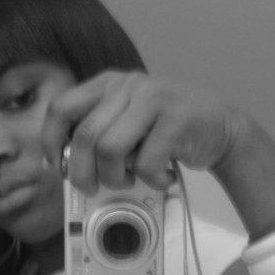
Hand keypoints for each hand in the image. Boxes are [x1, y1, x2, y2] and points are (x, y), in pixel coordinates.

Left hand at [41, 70, 234, 192]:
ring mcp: (152, 99)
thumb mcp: (128, 124)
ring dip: (115, 178)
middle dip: (82, 174)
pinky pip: (145, 163)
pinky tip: (163, 178)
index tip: (59, 167)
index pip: (62, 107)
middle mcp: (127, 85)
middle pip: (84, 136)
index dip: (52, 141)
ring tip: (131, 181)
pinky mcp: (175, 119)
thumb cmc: (167, 134)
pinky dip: (152, 181)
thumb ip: (99, 134)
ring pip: (109, 150)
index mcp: (109, 84)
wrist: (221, 128)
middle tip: (93, 189)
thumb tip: (64, 166)